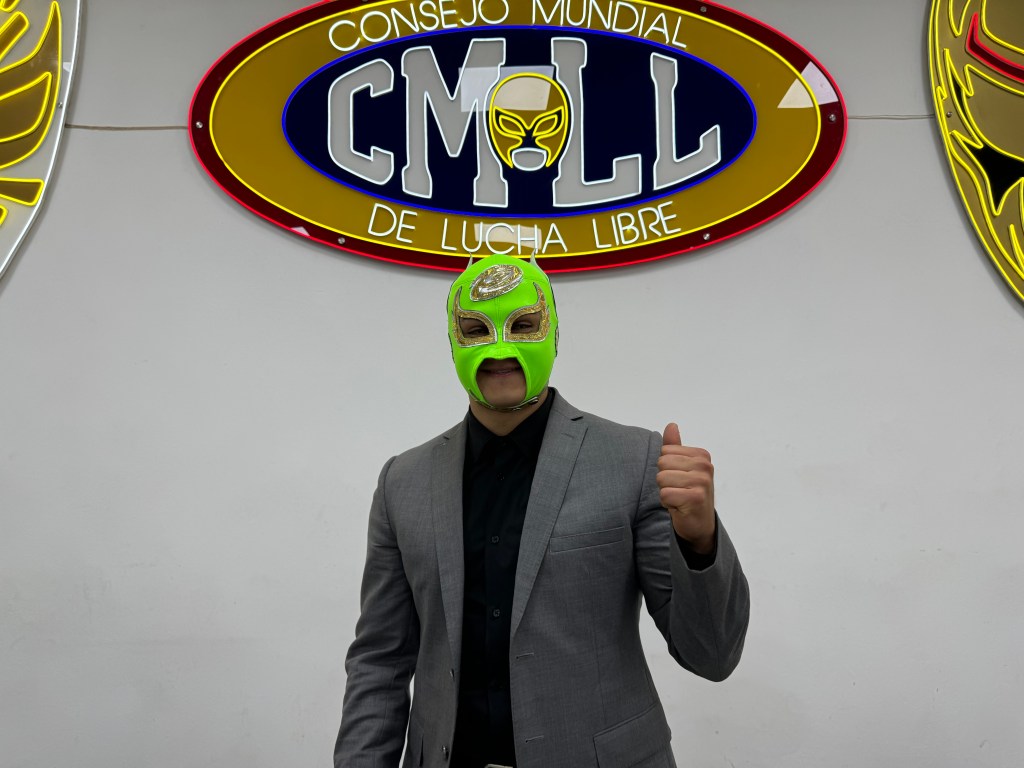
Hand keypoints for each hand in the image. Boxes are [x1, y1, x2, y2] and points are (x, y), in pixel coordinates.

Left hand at [657, 423, 715, 553]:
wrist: (699, 524)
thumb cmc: (688, 493)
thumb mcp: (682, 468)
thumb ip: (674, 447)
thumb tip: (671, 425)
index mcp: (702, 455)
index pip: (664, 452)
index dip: (666, 468)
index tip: (679, 480)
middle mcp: (705, 466)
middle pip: (661, 464)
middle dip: (664, 481)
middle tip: (678, 491)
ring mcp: (702, 482)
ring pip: (662, 479)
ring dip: (666, 492)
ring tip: (679, 498)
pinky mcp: (696, 498)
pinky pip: (665, 494)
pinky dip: (668, 504)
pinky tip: (679, 507)